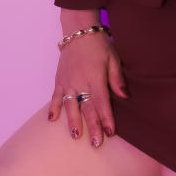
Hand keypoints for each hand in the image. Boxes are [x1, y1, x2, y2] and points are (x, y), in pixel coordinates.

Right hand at [48, 33, 126, 147]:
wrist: (79, 32)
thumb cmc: (99, 46)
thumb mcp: (113, 59)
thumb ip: (117, 79)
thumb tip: (124, 96)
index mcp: (95, 77)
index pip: (102, 102)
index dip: (106, 118)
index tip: (110, 132)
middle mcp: (80, 81)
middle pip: (86, 108)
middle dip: (92, 126)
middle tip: (96, 143)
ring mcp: (68, 81)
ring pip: (70, 105)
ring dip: (72, 122)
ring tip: (75, 136)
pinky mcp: (59, 80)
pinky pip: (55, 96)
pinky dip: (52, 108)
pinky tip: (51, 120)